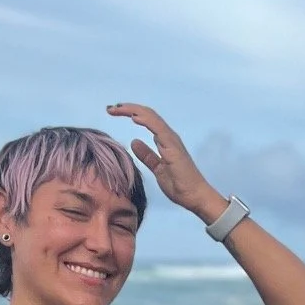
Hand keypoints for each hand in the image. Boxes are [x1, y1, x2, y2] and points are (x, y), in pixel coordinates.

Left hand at [107, 103, 218, 217]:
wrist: (194, 196)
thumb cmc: (179, 185)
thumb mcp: (157, 169)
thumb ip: (147, 155)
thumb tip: (134, 142)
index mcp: (164, 140)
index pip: (146, 120)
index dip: (130, 113)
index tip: (114, 112)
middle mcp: (168, 136)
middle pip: (147, 115)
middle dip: (127, 108)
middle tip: (110, 108)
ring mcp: (171, 140)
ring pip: (151, 117)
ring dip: (133, 110)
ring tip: (116, 108)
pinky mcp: (172, 146)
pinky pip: (158, 128)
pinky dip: (145, 120)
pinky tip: (134, 117)